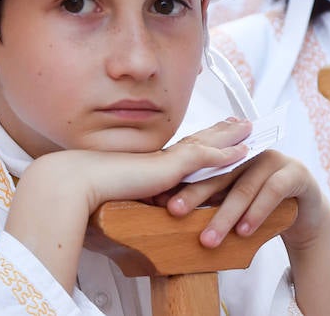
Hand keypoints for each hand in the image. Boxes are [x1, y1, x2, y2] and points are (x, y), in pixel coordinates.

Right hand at [70, 118, 252, 213]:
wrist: (78, 182)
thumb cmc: (89, 191)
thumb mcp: (118, 195)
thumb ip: (132, 199)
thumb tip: (134, 210)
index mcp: (151, 162)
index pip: (182, 147)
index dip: (201, 138)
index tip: (216, 131)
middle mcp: (161, 155)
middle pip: (199, 138)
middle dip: (222, 130)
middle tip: (242, 121)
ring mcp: (166, 159)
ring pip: (207, 143)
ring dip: (231, 136)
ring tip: (250, 128)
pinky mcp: (170, 166)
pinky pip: (206, 158)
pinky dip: (226, 155)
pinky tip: (243, 152)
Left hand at [167, 149, 329, 315]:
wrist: (307, 212)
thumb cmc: (263, 205)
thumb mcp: (235, 201)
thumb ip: (211, 200)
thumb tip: (170, 211)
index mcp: (234, 154)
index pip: (204, 165)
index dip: (182, 181)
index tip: (159, 198)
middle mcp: (252, 152)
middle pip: (219, 173)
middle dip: (195, 194)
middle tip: (174, 212)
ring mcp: (275, 159)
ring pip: (244, 187)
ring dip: (225, 215)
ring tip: (209, 239)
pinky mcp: (296, 173)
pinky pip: (272, 191)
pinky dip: (256, 212)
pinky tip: (244, 231)